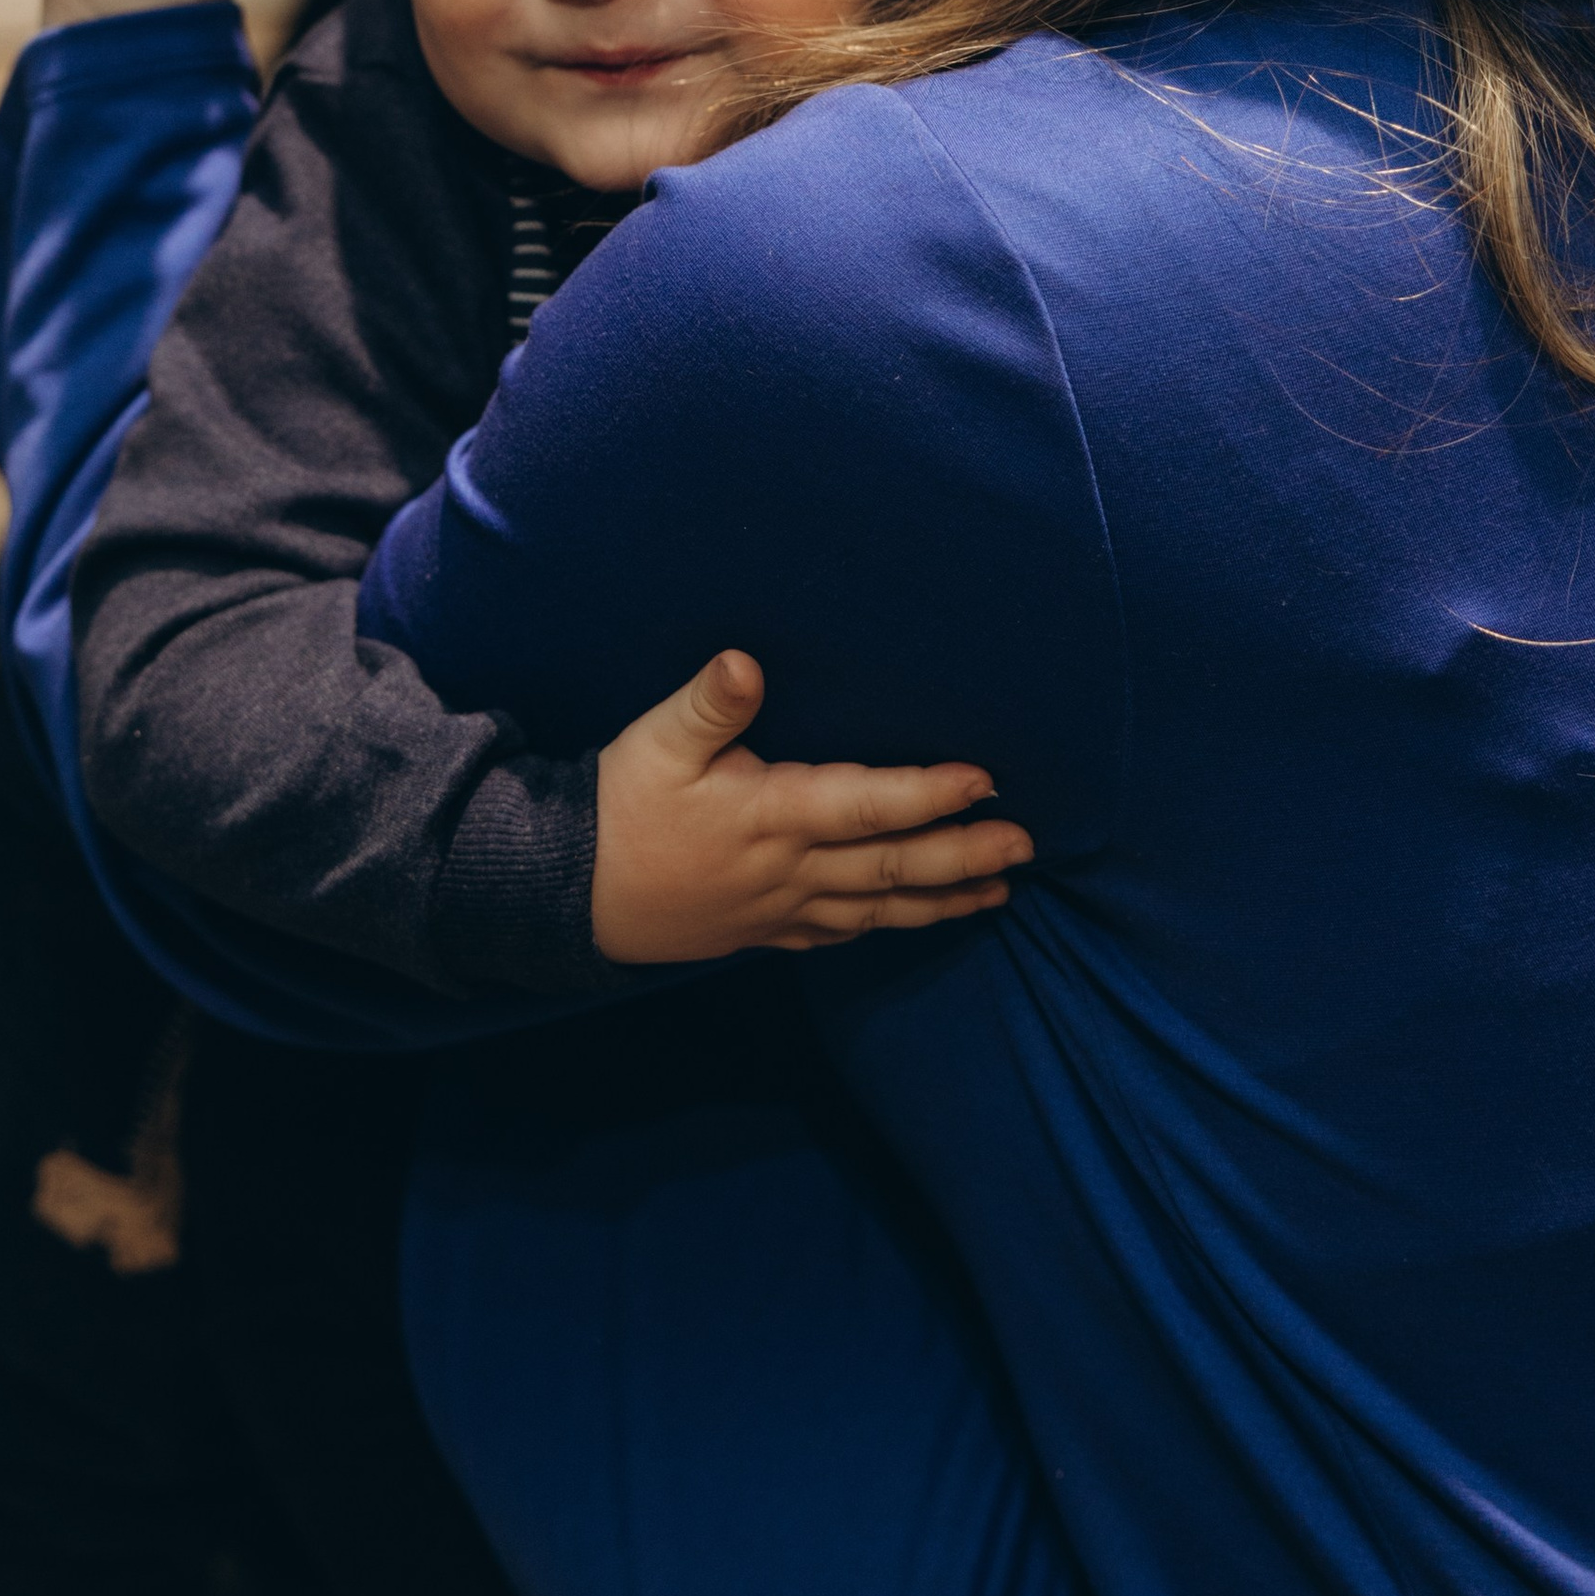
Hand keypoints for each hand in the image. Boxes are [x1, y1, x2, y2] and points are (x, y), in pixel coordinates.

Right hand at [589, 647, 1029, 961]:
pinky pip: (841, 933)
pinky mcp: (765, 932)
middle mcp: (790, 869)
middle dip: (964, 855)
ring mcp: (781, 909)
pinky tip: (911, 917)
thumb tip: (746, 662)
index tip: (984, 781)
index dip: (930, 795)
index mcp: (772, 815)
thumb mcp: (654, 742)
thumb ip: (709, 703)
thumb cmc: (618, 808)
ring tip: (998, 891)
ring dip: (942, 898)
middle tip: (1024, 845)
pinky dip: (886, 923)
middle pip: (894, 867)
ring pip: (879, 908)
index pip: (869, 806)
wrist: (570, 894)